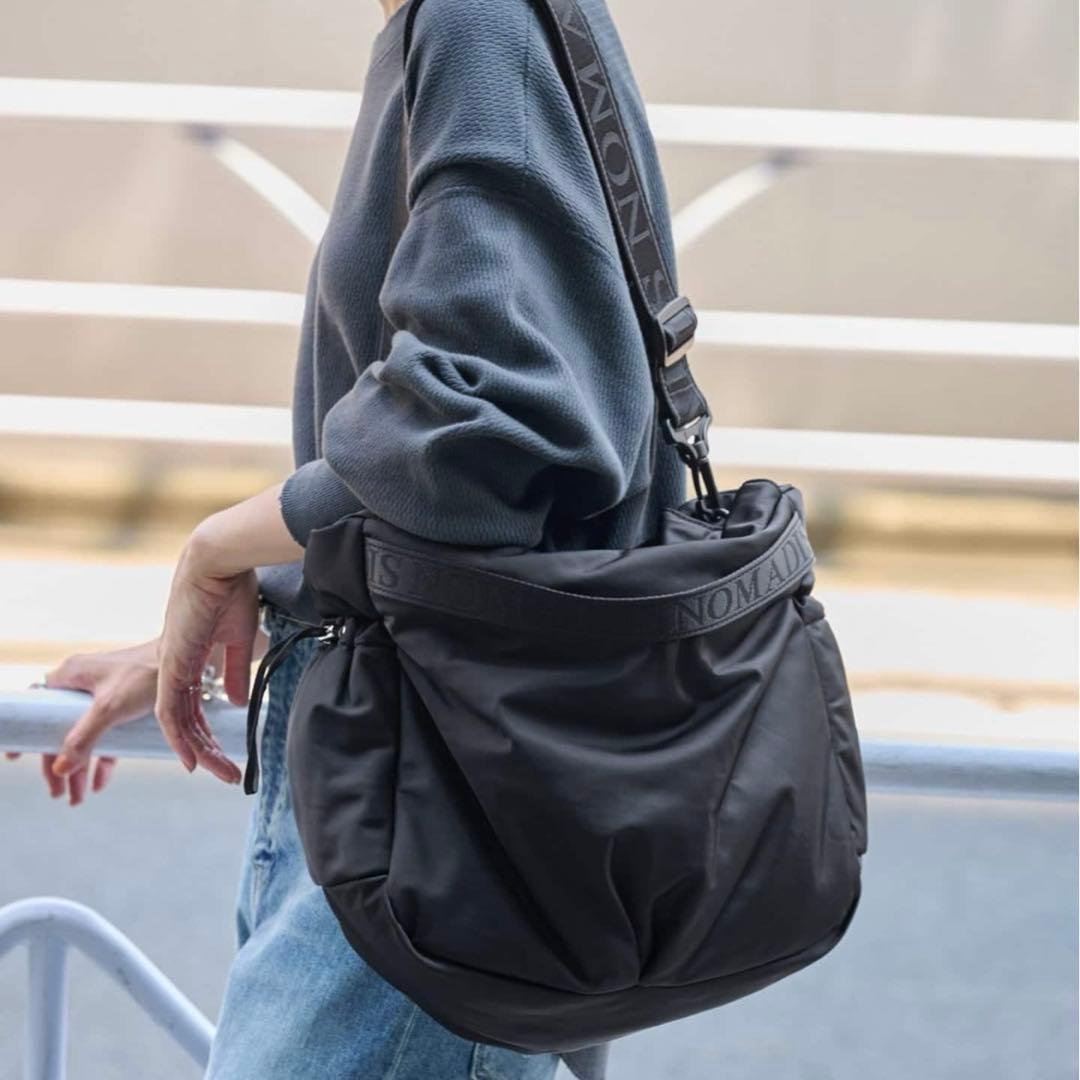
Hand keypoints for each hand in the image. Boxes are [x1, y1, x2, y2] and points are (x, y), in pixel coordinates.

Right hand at [4, 640, 157, 804]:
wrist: (187, 660)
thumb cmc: (146, 674)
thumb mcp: (109, 709)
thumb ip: (83, 738)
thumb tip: (60, 769)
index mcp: (70, 676)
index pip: (39, 711)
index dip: (29, 736)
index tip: (18, 758)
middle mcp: (83, 683)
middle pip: (60, 730)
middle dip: (58, 764)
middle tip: (58, 794)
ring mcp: (103, 694)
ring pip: (84, 736)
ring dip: (80, 767)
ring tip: (78, 798)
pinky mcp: (125, 702)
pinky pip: (107, 734)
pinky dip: (103, 758)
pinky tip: (100, 782)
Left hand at [154, 544, 254, 783]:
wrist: (219, 563)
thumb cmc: (232, 591)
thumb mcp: (236, 639)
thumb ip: (233, 672)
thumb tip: (235, 702)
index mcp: (190, 660)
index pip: (194, 707)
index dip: (205, 734)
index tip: (221, 756)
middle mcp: (175, 668)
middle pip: (186, 722)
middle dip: (206, 751)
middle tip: (227, 774)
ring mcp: (170, 668)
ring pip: (178, 724)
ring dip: (199, 751)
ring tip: (220, 773)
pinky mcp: (171, 666)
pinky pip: (170, 713)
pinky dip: (180, 739)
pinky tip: (193, 760)